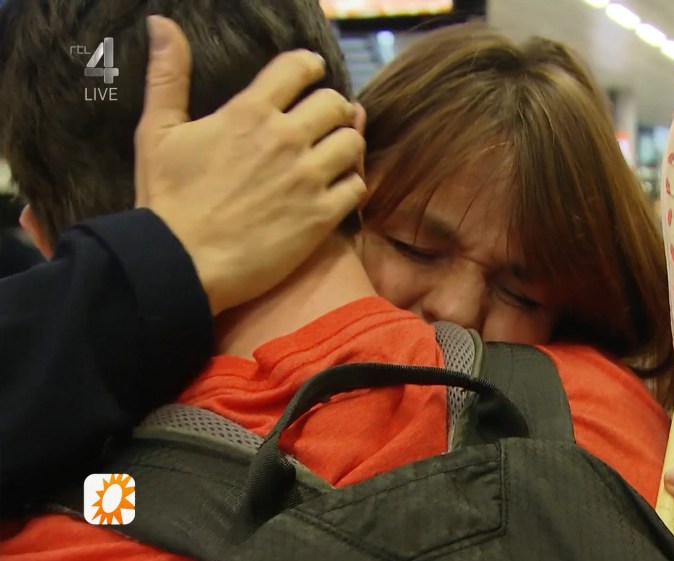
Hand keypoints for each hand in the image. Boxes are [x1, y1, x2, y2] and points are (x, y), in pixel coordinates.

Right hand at [135, 16, 366, 314]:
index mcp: (249, 113)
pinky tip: (334, 190)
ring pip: (352, 141)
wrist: (180, 265)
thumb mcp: (156, 132)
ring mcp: (307, 178)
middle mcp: (285, 139)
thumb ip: (167, 75)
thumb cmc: (166, 201)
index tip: (311, 74)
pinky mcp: (321, 216)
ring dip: (346, 144)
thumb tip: (161, 24)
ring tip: (332, 153)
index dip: (309, 66)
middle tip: (323, 121)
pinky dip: (350, 185)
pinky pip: (357, 186)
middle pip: (334, 102)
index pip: (299, 68)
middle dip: (331, 107)